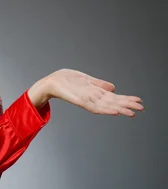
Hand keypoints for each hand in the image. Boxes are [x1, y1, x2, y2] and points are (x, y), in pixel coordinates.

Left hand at [28, 69, 143, 116]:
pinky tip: (114, 111)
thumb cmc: (66, 80)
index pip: (114, 97)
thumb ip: (98, 84)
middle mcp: (93, 97)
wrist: (50, 82)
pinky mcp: (80, 101)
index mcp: (95, 92)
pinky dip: (105, 109)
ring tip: (132, 112)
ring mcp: (87, 99)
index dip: (126, 99)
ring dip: (119, 109)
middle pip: (113, 102)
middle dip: (127, 105)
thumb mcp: (85, 79)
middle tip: (141, 108)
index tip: (139, 101)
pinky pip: (94, 107)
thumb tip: (113, 88)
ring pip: (107, 106)